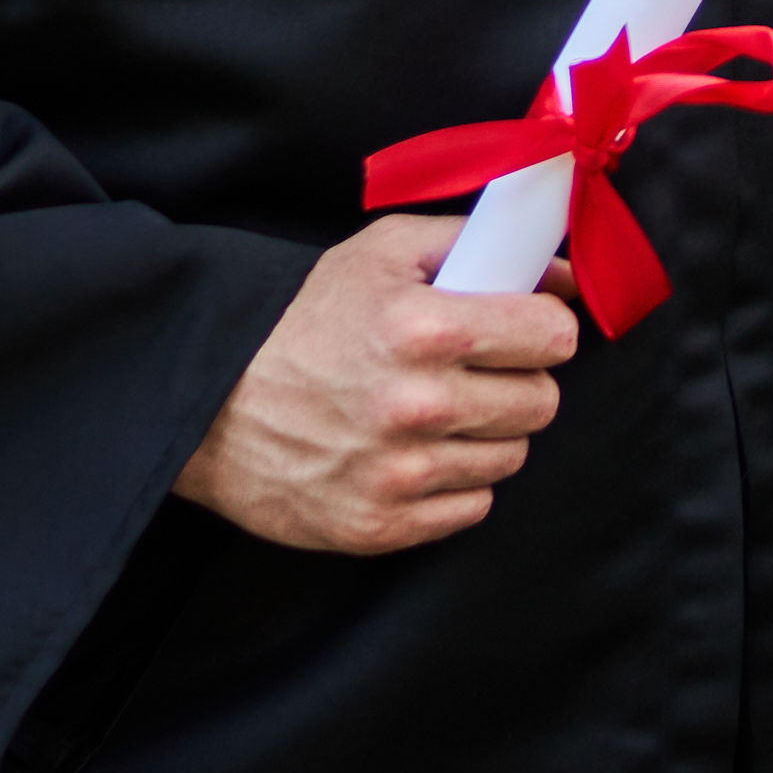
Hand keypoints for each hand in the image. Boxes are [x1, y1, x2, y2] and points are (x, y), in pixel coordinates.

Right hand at [171, 216, 576, 554]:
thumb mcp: (383, 251)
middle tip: (478, 371)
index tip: (525, 329)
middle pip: (541, 402)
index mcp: (425, 327)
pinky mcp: (379, 525)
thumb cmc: (303, 317)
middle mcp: (418, 404)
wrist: (207, 396)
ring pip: (511, 457)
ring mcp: (399, 473)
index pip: (554, 337)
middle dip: (519, 381)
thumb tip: (565, 275)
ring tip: (439, 412)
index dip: (544, 329)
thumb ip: (478, 246)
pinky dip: (454, 484)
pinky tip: (417, 454)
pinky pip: (471, 508)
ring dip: (487, 434)